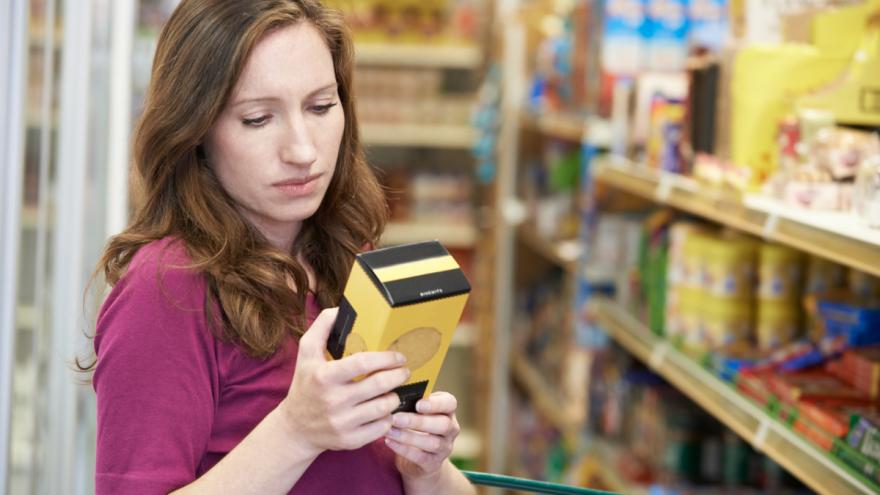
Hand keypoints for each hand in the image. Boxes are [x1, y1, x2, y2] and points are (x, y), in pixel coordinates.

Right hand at [279, 308, 410, 456]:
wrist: (295, 428)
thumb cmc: (305, 385)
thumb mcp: (306, 354)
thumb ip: (321, 327)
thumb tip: (341, 309)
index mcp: (324, 376)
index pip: (363, 363)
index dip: (386, 357)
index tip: (398, 356)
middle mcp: (333, 401)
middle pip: (379, 385)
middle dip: (399, 375)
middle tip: (404, 370)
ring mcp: (342, 423)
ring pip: (384, 407)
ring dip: (395, 396)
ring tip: (395, 389)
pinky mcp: (350, 441)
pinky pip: (381, 427)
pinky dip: (388, 417)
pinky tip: (386, 409)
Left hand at [384, 391, 460, 481]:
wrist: (418, 458)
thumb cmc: (414, 424)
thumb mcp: (415, 410)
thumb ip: (410, 400)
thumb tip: (393, 392)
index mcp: (447, 410)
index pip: (450, 403)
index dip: (436, 404)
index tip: (418, 404)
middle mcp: (451, 429)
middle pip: (442, 424)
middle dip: (418, 421)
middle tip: (396, 418)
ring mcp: (445, 448)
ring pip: (432, 443)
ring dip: (408, 436)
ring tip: (389, 430)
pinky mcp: (433, 464)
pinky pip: (420, 457)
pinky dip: (403, 449)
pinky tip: (389, 442)